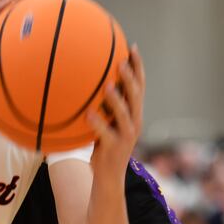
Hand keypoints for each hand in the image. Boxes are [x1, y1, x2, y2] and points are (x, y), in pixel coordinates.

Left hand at [88, 46, 144, 179]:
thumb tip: (84, 79)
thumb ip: (101, 103)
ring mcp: (126, 136)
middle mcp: (134, 122)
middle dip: (131, 78)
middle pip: (136, 96)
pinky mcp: (115, 149)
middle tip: (122, 62)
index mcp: (133, 113)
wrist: (107, 176)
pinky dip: (98, 124)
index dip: (138, 67)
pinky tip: (88, 114)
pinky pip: (105, 134)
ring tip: (108, 85)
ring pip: (125, 115)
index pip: (139, 86)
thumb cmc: (102, 144)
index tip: (133, 47)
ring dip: (117, 99)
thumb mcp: (104, 120)